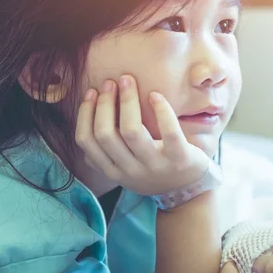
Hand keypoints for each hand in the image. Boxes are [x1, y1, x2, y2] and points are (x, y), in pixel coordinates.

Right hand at [75, 75, 209, 195]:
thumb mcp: (123, 169)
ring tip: (127, 81)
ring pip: (131, 131)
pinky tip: (155, 95)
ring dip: (127, 101)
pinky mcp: (179, 159)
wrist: (188, 192)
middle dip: (104, 103)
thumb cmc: (152, 171)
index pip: (87, 141)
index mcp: (113, 171)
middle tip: (111, 82)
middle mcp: (130, 170)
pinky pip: (168, 132)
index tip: (91, 92)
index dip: (85, 113)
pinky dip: (161, 110)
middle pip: (105, 134)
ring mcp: (154, 166)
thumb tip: (86, 121)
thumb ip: (105, 153)